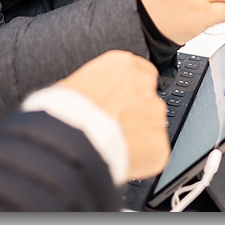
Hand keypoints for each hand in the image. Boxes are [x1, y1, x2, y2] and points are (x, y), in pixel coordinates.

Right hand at [56, 50, 168, 180]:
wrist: (72, 140)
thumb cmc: (65, 112)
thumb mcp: (72, 86)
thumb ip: (93, 87)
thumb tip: (89, 97)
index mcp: (123, 65)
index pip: (140, 72)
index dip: (128, 93)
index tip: (120, 104)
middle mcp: (144, 84)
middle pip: (147, 100)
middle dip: (135, 114)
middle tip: (115, 128)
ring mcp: (155, 113)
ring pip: (151, 126)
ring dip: (138, 135)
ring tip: (114, 146)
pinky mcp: (159, 142)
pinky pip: (153, 151)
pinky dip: (141, 158)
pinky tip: (120, 159)